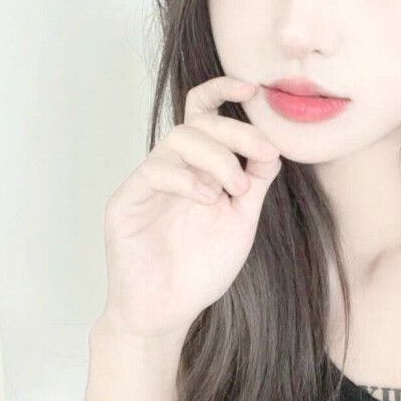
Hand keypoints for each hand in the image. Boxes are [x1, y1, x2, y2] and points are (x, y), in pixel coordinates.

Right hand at [99, 76, 280, 339]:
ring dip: (216, 156)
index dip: (223, 91)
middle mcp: (172, 166)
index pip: (204, 114)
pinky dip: (187, 178)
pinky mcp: (126, 201)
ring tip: (235, 187)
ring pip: (177, 139)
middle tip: (263, 150)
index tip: (253, 88)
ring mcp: (147, 182)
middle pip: (198, 122)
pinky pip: (154, 171)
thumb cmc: (202, 265)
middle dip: (236, 130)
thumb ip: (255, 182)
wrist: (170, 311)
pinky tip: (209, 198)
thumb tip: (274, 147)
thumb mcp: (242, 219)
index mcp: (198, 165)